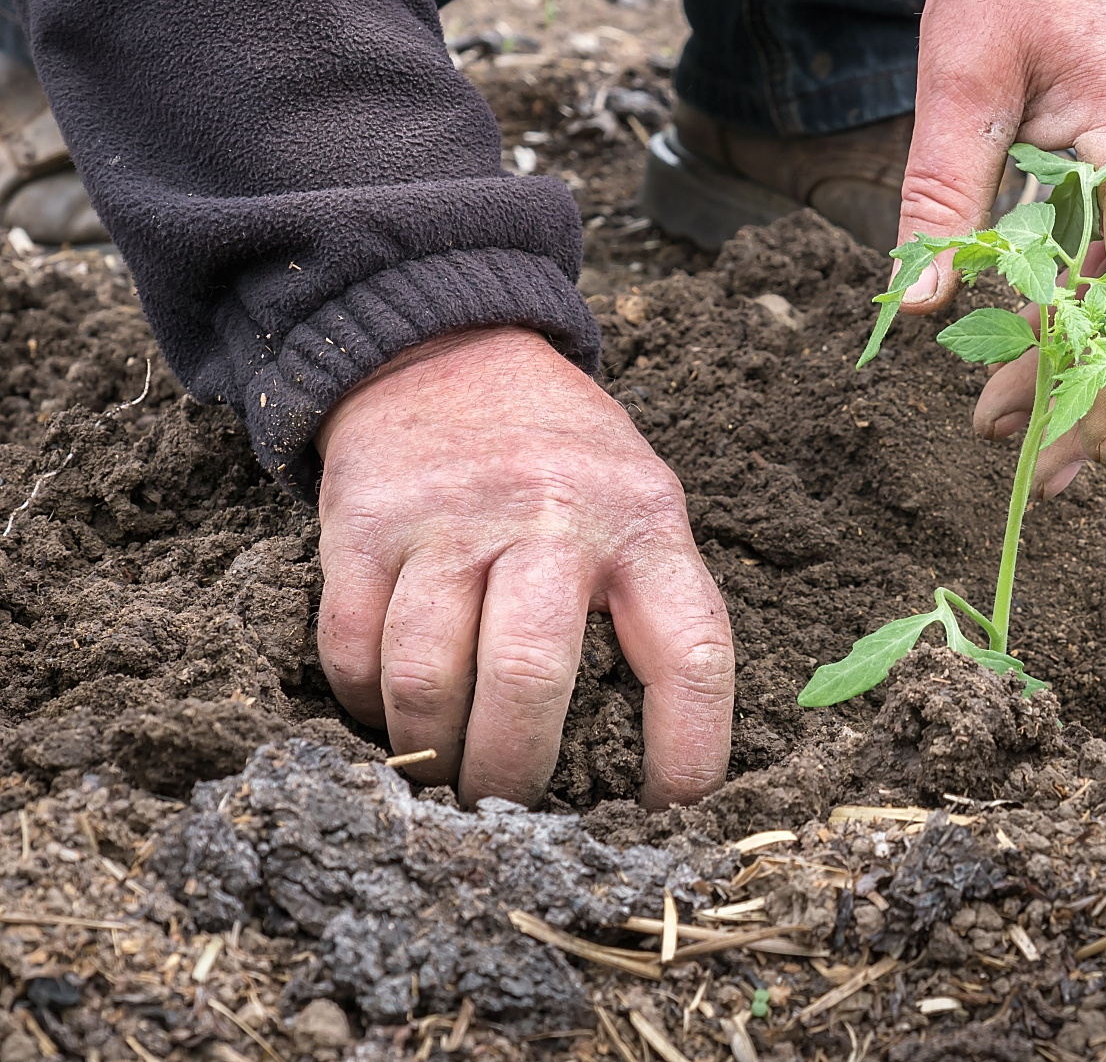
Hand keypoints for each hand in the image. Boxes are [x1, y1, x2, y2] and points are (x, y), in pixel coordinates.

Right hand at [314, 326, 732, 808]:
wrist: (448, 349)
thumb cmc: (564, 456)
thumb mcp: (641, 497)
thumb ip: (653, 596)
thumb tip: (654, 753)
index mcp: (643, 520)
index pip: (692, 651)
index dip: (689, 750)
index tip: (670, 813)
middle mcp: (551, 515)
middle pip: (527, 678)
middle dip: (515, 772)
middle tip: (512, 809)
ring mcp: (449, 518)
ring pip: (427, 676)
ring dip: (432, 751)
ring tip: (446, 775)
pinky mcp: (362, 525)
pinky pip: (354, 650)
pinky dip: (369, 705)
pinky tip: (392, 713)